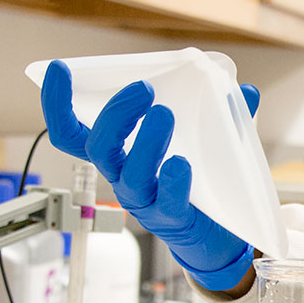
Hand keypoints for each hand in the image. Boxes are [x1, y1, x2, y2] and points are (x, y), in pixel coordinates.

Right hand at [41, 60, 261, 290]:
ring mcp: (144, 198)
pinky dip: (172, 180)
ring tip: (164, 115)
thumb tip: (245, 91)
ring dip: (144, 141)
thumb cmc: (197, 181)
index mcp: (120, 152)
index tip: (59, 68)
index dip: (58, 103)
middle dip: (115, 113)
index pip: (73, 131)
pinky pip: (165, 200)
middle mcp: (122, 175)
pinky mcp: (171, 217)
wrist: (216, 234)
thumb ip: (220, 114)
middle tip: (143, 88)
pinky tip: (181, 164)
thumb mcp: (204, 139)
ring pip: (128, 172)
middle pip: (98, 146)